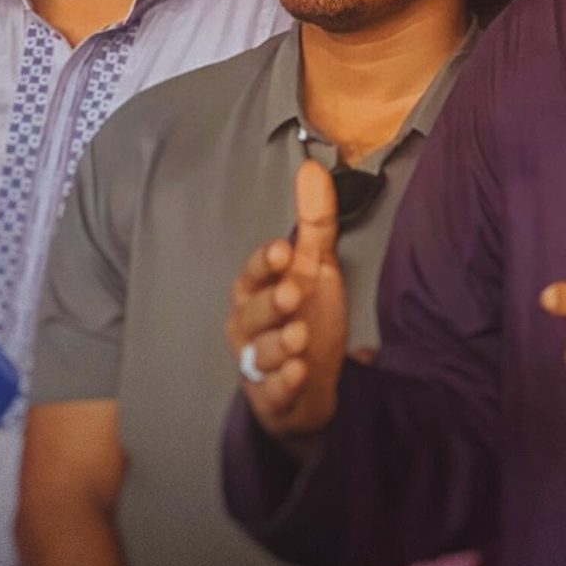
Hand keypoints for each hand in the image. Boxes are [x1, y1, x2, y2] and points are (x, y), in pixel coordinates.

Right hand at [223, 161, 348, 442]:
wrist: (313, 384)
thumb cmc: (308, 317)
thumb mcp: (316, 268)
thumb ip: (314, 222)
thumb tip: (313, 167)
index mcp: (256, 292)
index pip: (253, 273)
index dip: (264, 264)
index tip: (281, 251)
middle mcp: (249, 327)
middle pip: (251, 313)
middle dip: (270, 304)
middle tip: (292, 295)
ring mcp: (258, 365)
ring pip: (259, 354)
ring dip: (278, 345)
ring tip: (300, 338)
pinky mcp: (271, 399)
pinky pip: (272, 393)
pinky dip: (284, 385)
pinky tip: (298, 374)